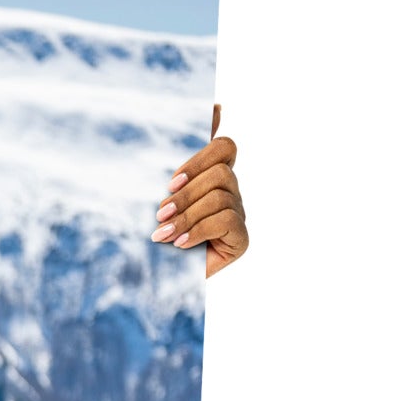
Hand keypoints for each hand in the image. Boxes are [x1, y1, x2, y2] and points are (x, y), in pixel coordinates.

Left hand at [152, 104, 246, 276]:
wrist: (162, 284)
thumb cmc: (160, 240)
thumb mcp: (161, 203)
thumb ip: (173, 173)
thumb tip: (204, 117)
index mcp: (212, 179)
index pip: (224, 147)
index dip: (202, 155)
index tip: (172, 181)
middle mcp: (231, 194)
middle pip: (221, 172)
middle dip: (186, 193)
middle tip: (160, 214)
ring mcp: (238, 216)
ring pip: (220, 197)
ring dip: (186, 215)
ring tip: (162, 233)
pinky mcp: (241, 239)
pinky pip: (226, 220)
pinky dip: (198, 231)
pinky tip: (180, 244)